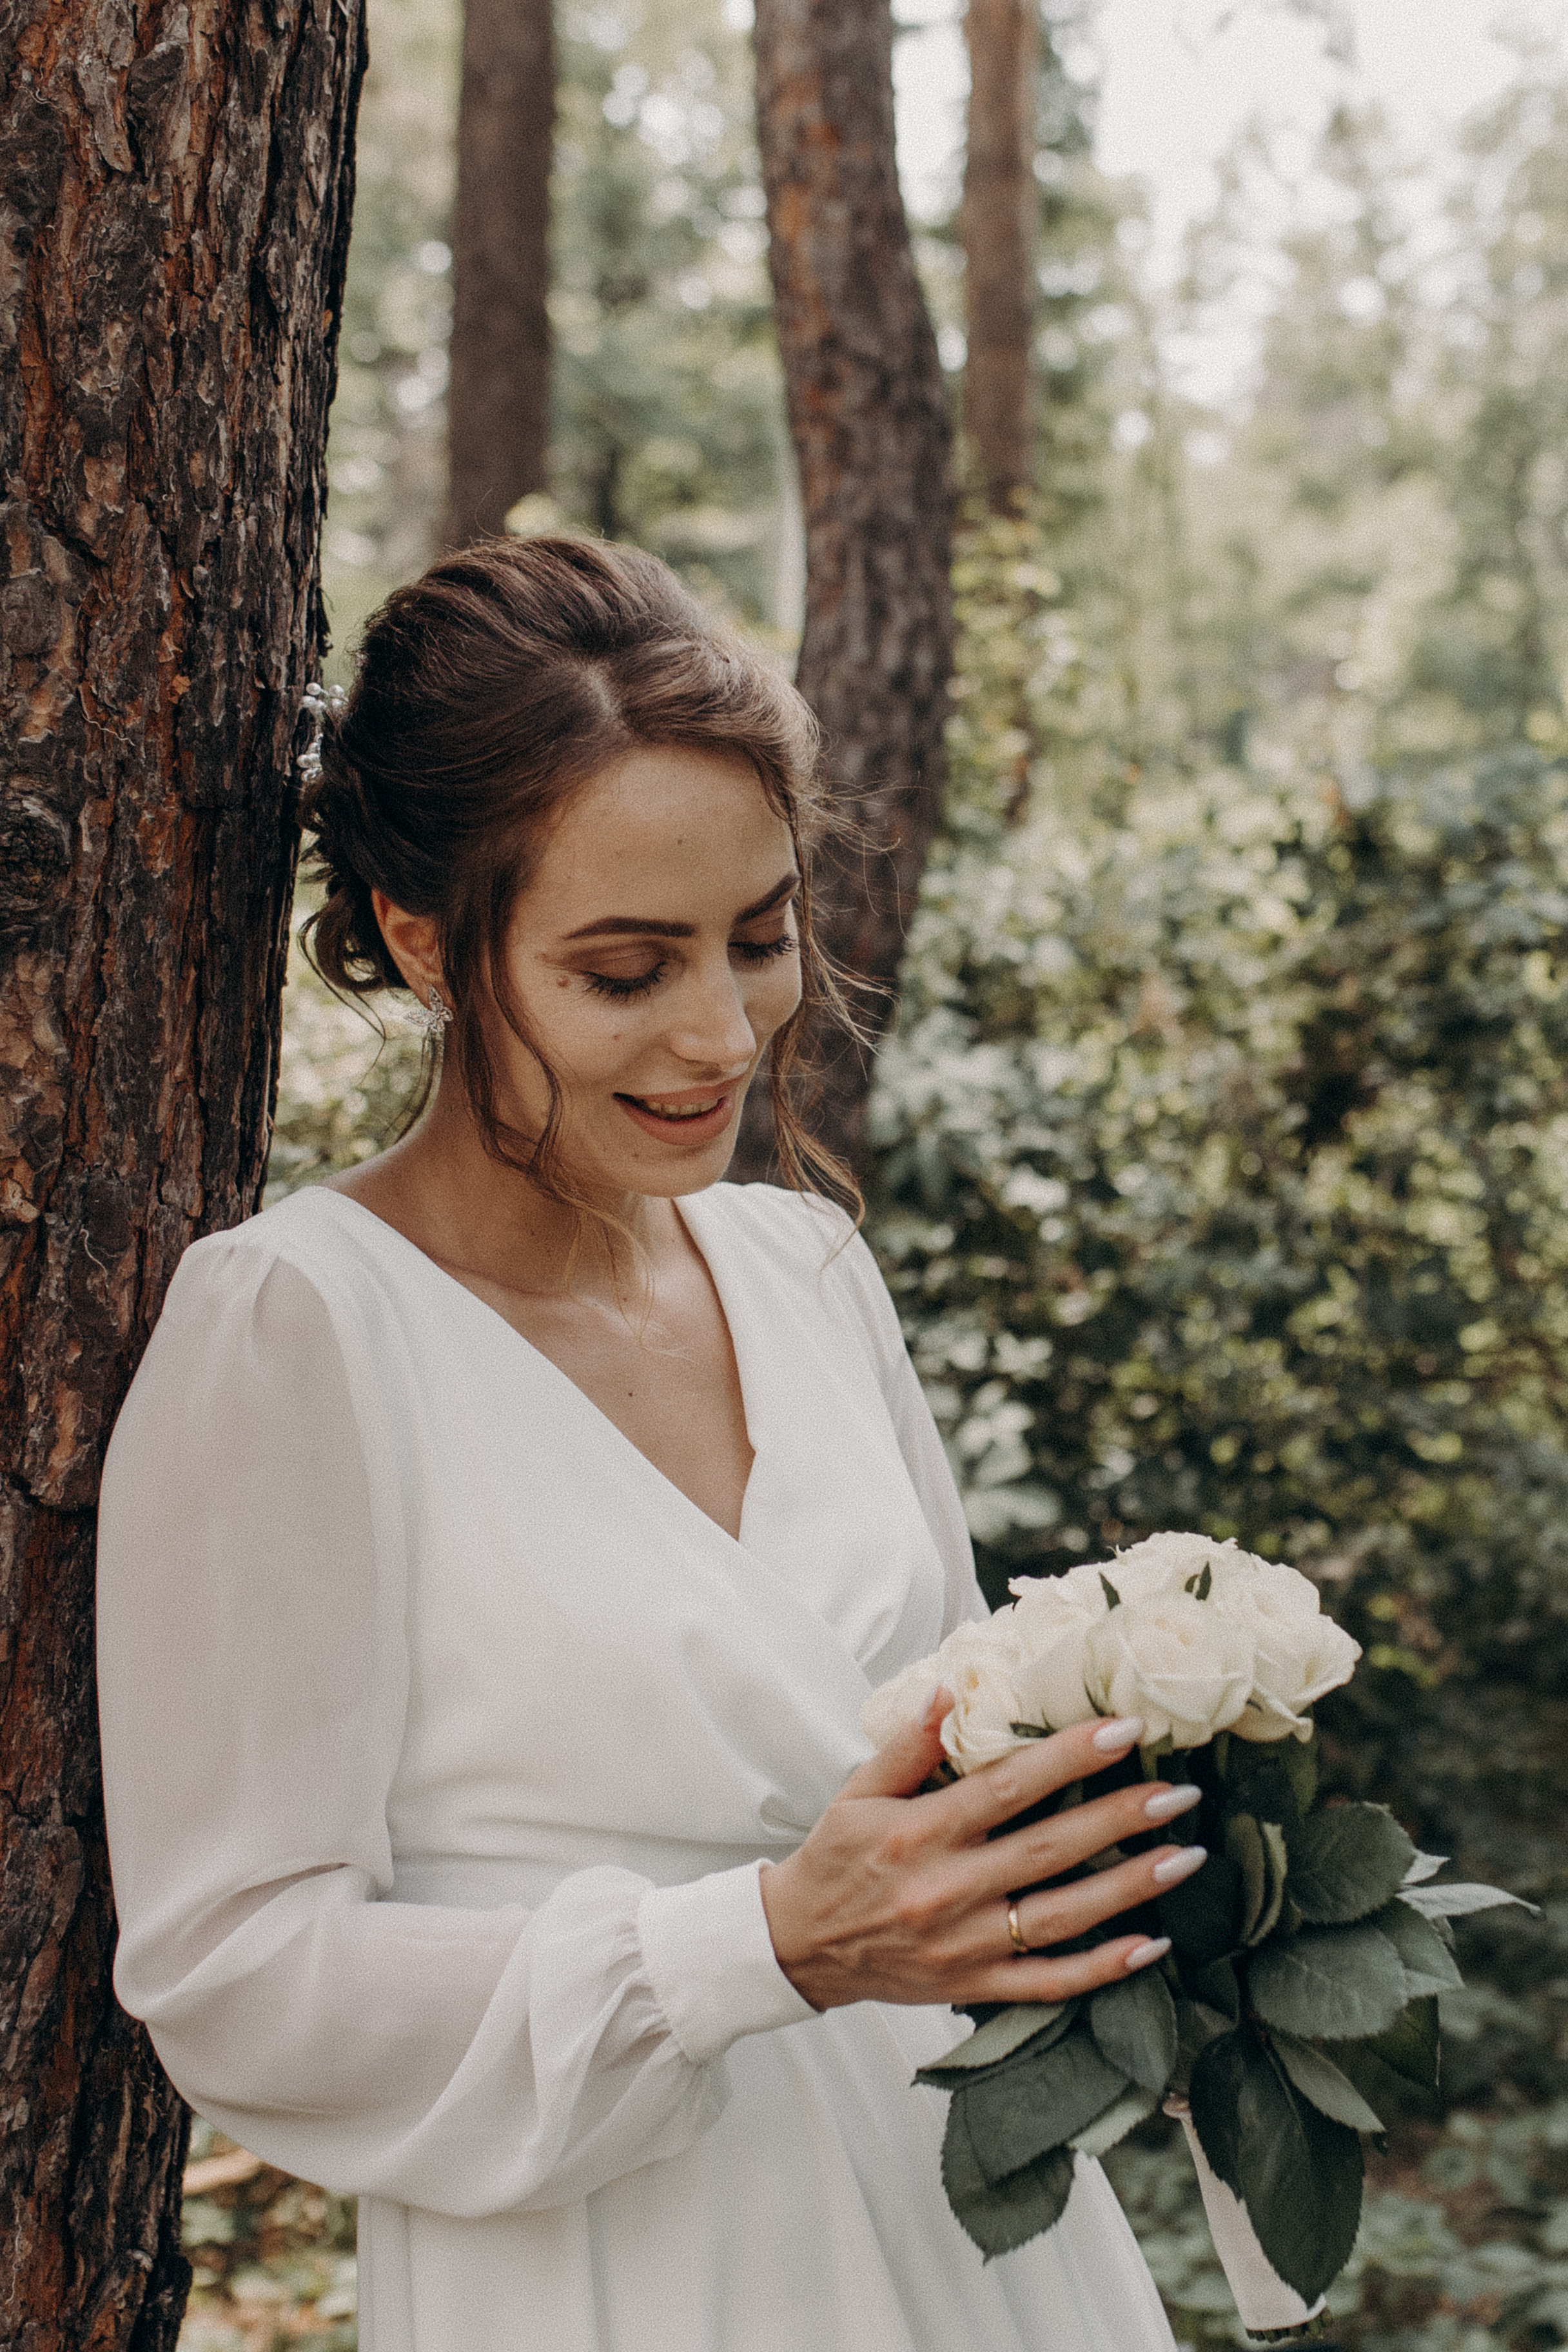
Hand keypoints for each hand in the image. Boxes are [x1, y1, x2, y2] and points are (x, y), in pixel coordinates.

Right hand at [758, 1691, 1203, 2012]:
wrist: (801, 1946)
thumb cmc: (836, 1858)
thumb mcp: (856, 1793)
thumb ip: (906, 1746)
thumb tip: (950, 1693)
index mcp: (920, 1833)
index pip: (1007, 1788)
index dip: (1068, 1758)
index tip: (1123, 1730)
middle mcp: (948, 1890)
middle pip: (1049, 1850)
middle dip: (1120, 1819)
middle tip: (1178, 1792)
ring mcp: (966, 1945)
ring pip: (1062, 1917)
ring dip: (1130, 1889)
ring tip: (1185, 1857)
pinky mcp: (975, 1986)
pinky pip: (1049, 1983)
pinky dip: (1101, 1969)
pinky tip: (1150, 1946)